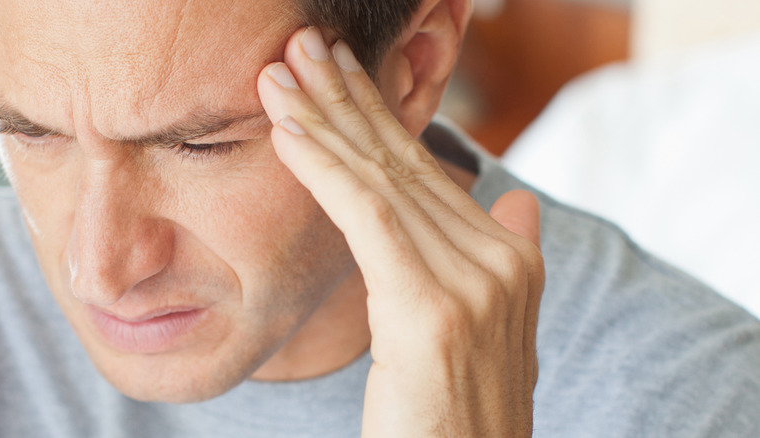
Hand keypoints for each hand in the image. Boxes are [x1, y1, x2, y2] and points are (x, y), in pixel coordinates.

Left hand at [257, 27, 544, 436]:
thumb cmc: (462, 414)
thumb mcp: (495, 331)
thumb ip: (509, 256)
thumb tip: (517, 197)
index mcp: (511, 257)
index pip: (429, 172)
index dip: (378, 118)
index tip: (336, 76)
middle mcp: (501, 258)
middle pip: (404, 163)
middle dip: (346, 99)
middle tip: (301, 47)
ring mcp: (474, 281)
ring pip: (382, 181)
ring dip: (322, 121)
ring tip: (277, 77)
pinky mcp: (432, 308)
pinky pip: (370, 217)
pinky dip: (325, 170)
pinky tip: (288, 132)